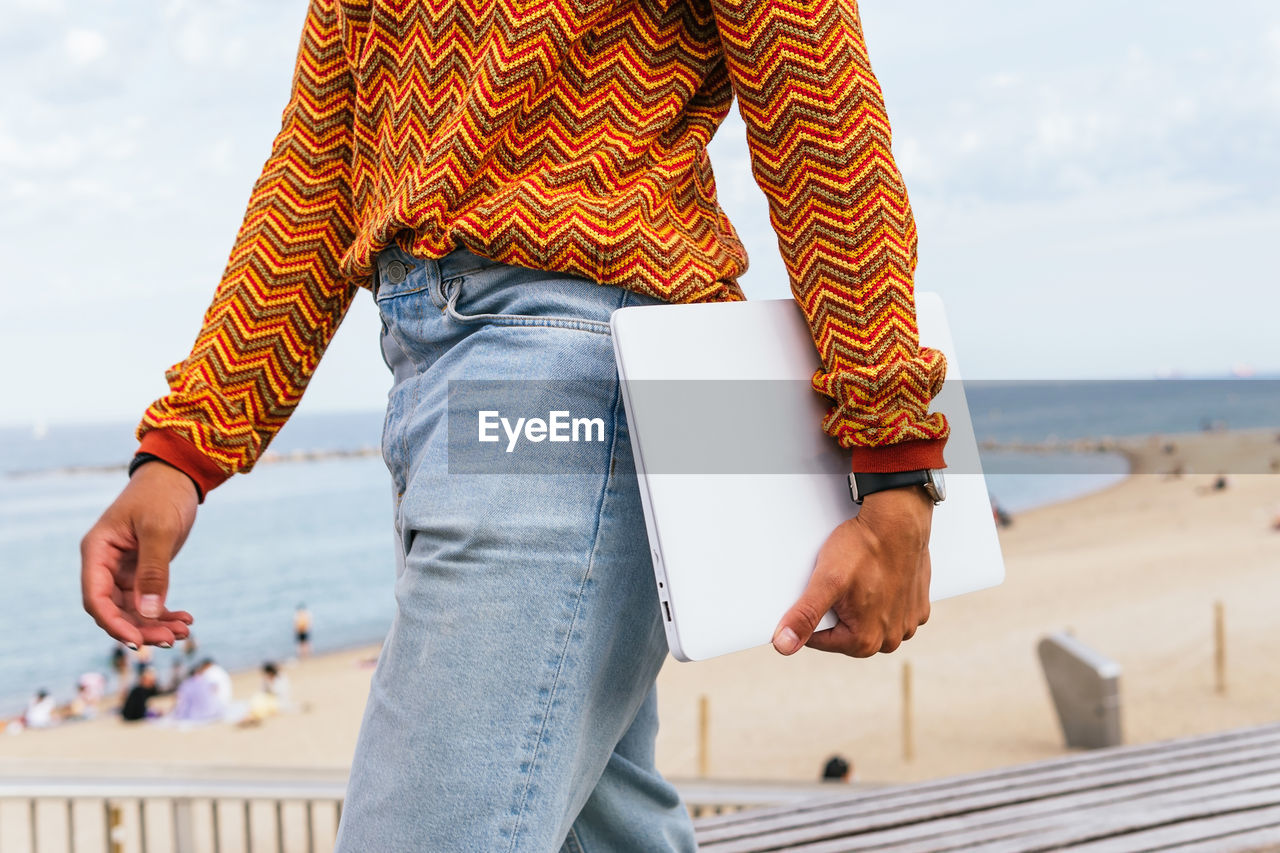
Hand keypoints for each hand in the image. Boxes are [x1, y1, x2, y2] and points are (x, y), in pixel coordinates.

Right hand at [80, 461, 197, 647]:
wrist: (178, 477)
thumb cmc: (163, 495)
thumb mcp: (160, 531)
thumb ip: (153, 571)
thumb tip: (148, 612)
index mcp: (97, 551)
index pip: (96, 599)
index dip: (114, 624)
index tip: (138, 642)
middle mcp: (105, 564)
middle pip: (115, 609)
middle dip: (142, 628)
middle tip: (173, 639)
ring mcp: (122, 569)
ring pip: (132, 609)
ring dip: (156, 624)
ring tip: (184, 632)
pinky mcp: (141, 571)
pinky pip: (147, 600)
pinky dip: (164, 612)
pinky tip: (186, 619)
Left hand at [773, 486, 932, 656]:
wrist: (899, 521)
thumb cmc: (864, 548)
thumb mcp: (825, 582)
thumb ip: (804, 617)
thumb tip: (784, 645)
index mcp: (865, 642)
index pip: (818, 639)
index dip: (808, 615)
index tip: (812, 592)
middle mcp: (890, 640)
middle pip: (845, 633)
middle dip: (836, 611)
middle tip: (837, 582)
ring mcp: (907, 624)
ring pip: (868, 622)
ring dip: (860, 606)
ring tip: (858, 579)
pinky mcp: (918, 607)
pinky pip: (892, 611)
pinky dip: (883, 598)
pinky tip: (878, 578)